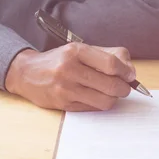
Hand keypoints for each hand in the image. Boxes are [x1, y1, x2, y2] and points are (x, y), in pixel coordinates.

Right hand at [5, 43, 135, 110]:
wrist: (27, 73)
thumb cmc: (59, 60)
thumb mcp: (80, 50)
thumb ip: (107, 55)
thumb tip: (130, 71)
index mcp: (76, 51)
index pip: (111, 64)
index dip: (126, 72)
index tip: (130, 76)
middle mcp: (70, 69)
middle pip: (111, 84)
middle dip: (124, 88)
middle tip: (124, 88)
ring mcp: (66, 88)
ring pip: (105, 100)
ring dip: (114, 98)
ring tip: (111, 93)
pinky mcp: (64, 104)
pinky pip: (93, 108)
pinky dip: (100, 104)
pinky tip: (96, 97)